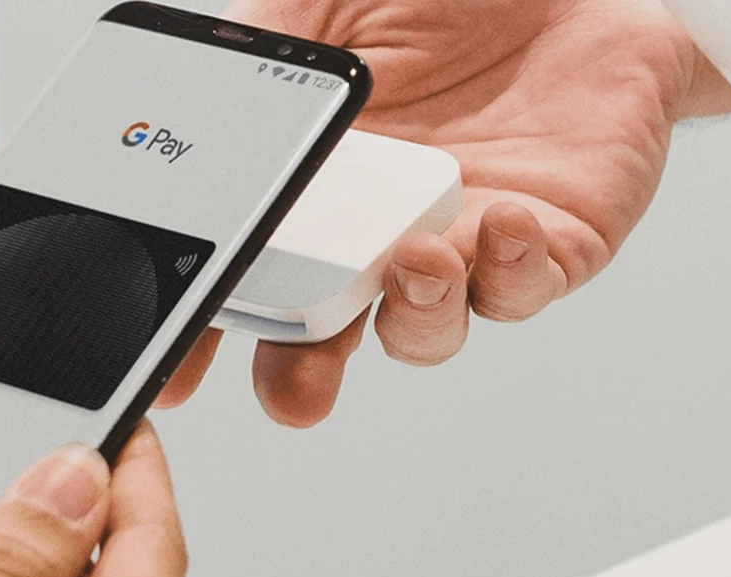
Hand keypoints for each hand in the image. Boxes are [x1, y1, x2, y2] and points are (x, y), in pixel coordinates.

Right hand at [157, 0, 730, 425]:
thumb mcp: (317, 14)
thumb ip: (253, 70)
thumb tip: (176, 111)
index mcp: (313, 196)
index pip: (250, 286)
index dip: (208, 339)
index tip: (181, 372)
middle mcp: (380, 238)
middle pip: (326, 344)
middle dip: (303, 377)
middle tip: (299, 385)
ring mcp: (463, 247)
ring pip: (427, 329)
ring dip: (416, 312)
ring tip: (415, 258)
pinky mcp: (554, 243)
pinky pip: (527, 285)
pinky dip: (511, 268)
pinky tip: (500, 216)